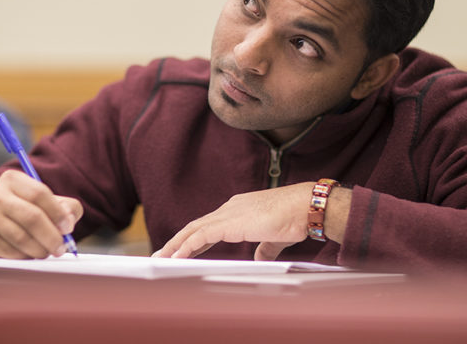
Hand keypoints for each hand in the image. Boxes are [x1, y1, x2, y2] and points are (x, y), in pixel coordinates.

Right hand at [0, 169, 81, 258]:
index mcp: (12, 180)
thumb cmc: (22, 210)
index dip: (58, 213)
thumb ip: (66, 206)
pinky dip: (25, 257)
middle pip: (32, 217)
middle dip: (51, 236)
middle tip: (61, 247)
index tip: (68, 228)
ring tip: (47, 251)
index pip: (39, 193)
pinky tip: (29, 253)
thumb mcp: (45, 200)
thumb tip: (69, 220)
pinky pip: (11, 252)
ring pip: (22, 238)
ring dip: (40, 250)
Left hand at [153, 182, 313, 260]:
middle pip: (196, 226)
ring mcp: (227, 215)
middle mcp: (229, 209)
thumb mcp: (275, 236)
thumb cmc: (295, 218)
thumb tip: (260, 256)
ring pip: (193, 230)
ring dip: (175, 245)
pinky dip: (186, 247)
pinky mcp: (229, 223)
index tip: (182, 250)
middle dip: (178, 241)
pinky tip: (177, 258)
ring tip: (161, 258)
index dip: (194, 238)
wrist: (304, 207)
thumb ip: (264, 246)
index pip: (209, 225)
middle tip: (162, 254)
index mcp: (238, 209)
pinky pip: (200, 237)